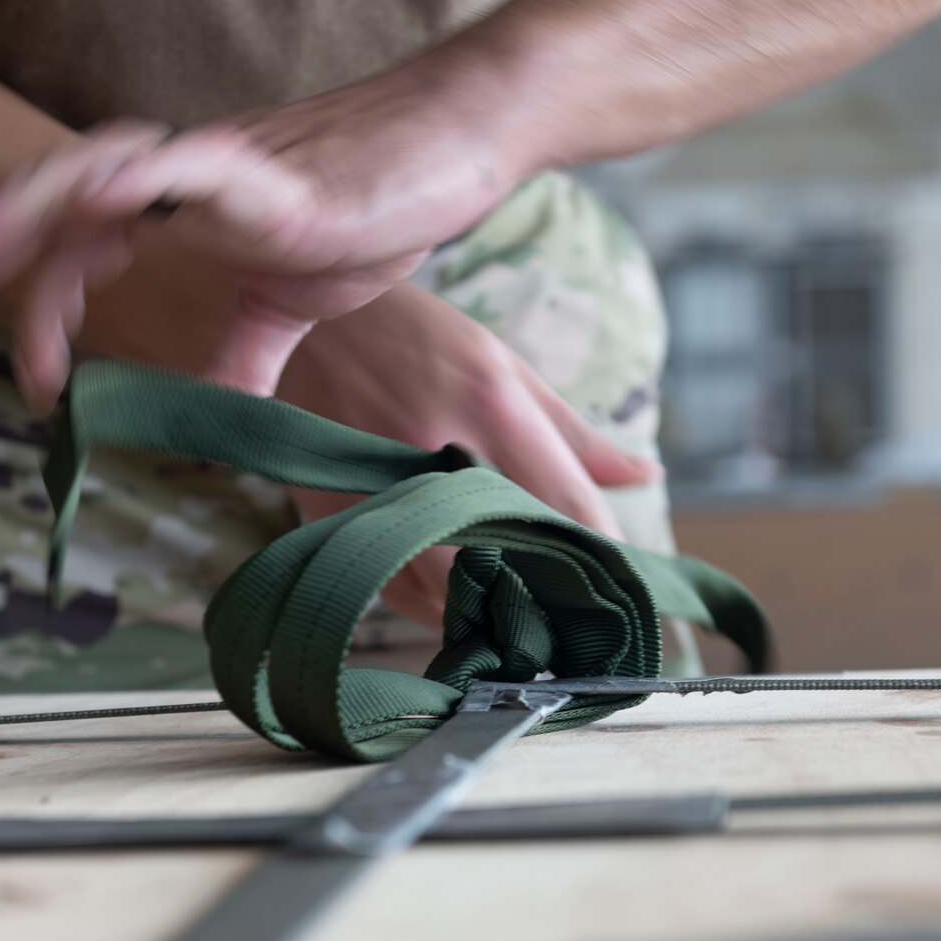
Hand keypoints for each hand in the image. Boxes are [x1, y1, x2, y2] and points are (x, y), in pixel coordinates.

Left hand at [0, 54, 536, 404]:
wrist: (451, 146)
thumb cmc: (372, 208)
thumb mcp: (292, 302)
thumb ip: (245, 355)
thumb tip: (224, 423)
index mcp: (171, 212)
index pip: (72, 250)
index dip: (33, 308)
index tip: (28, 385)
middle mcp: (173, 182)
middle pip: (51, 201)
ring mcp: (214, 168)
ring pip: (94, 170)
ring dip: (29, 210)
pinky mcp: (268, 168)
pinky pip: (189, 165)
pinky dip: (137, 179)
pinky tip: (94, 201)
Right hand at [280, 284, 658, 627]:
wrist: (295, 318)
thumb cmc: (414, 338)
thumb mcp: (501, 366)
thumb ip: (571, 433)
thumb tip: (644, 477)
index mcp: (492, 402)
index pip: (569, 504)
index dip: (607, 557)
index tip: (625, 592)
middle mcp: (437, 444)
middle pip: (513, 554)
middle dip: (549, 594)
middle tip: (572, 621)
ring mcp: (380, 482)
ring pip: (450, 587)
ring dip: (488, 610)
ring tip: (514, 619)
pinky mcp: (333, 511)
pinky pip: (394, 589)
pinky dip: (431, 608)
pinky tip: (454, 607)